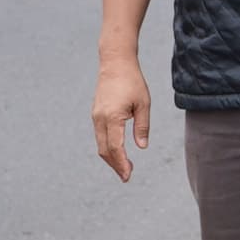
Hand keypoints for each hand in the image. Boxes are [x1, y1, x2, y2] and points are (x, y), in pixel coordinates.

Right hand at [93, 54, 151, 180]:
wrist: (115, 63)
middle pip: (105, 150)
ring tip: (124, 167)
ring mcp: (96, 117)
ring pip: (101, 144)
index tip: (128, 175)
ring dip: (111, 158)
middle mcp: (100, 119)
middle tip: (127, 176)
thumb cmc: (132, 82)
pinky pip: (100, 136)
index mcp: (112, 117)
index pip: (115, 148)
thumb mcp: (144, 104)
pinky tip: (118, 152)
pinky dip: (108, 147)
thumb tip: (141, 146)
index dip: (121, 164)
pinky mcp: (96, 114)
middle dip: (116, 165)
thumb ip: (142, 126)